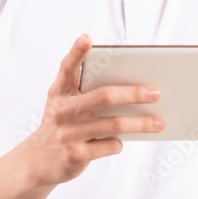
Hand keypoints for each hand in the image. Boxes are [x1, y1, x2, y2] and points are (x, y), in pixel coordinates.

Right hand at [20, 34, 164, 186]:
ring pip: (113, 124)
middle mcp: (63, 110)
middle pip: (104, 96)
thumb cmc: (61, 124)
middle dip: (134, 93)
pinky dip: (119, 143)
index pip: (67, 68)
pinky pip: (108, 146)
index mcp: (60, 92)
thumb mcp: (64, 103)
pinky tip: (123, 141)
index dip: (76, 52)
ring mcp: (69, 133)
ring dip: (140, 123)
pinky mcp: (75, 155)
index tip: (87, 38)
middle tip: (156, 93)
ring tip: (160, 122)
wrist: (38, 160)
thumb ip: (86, 91)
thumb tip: (128, 83)